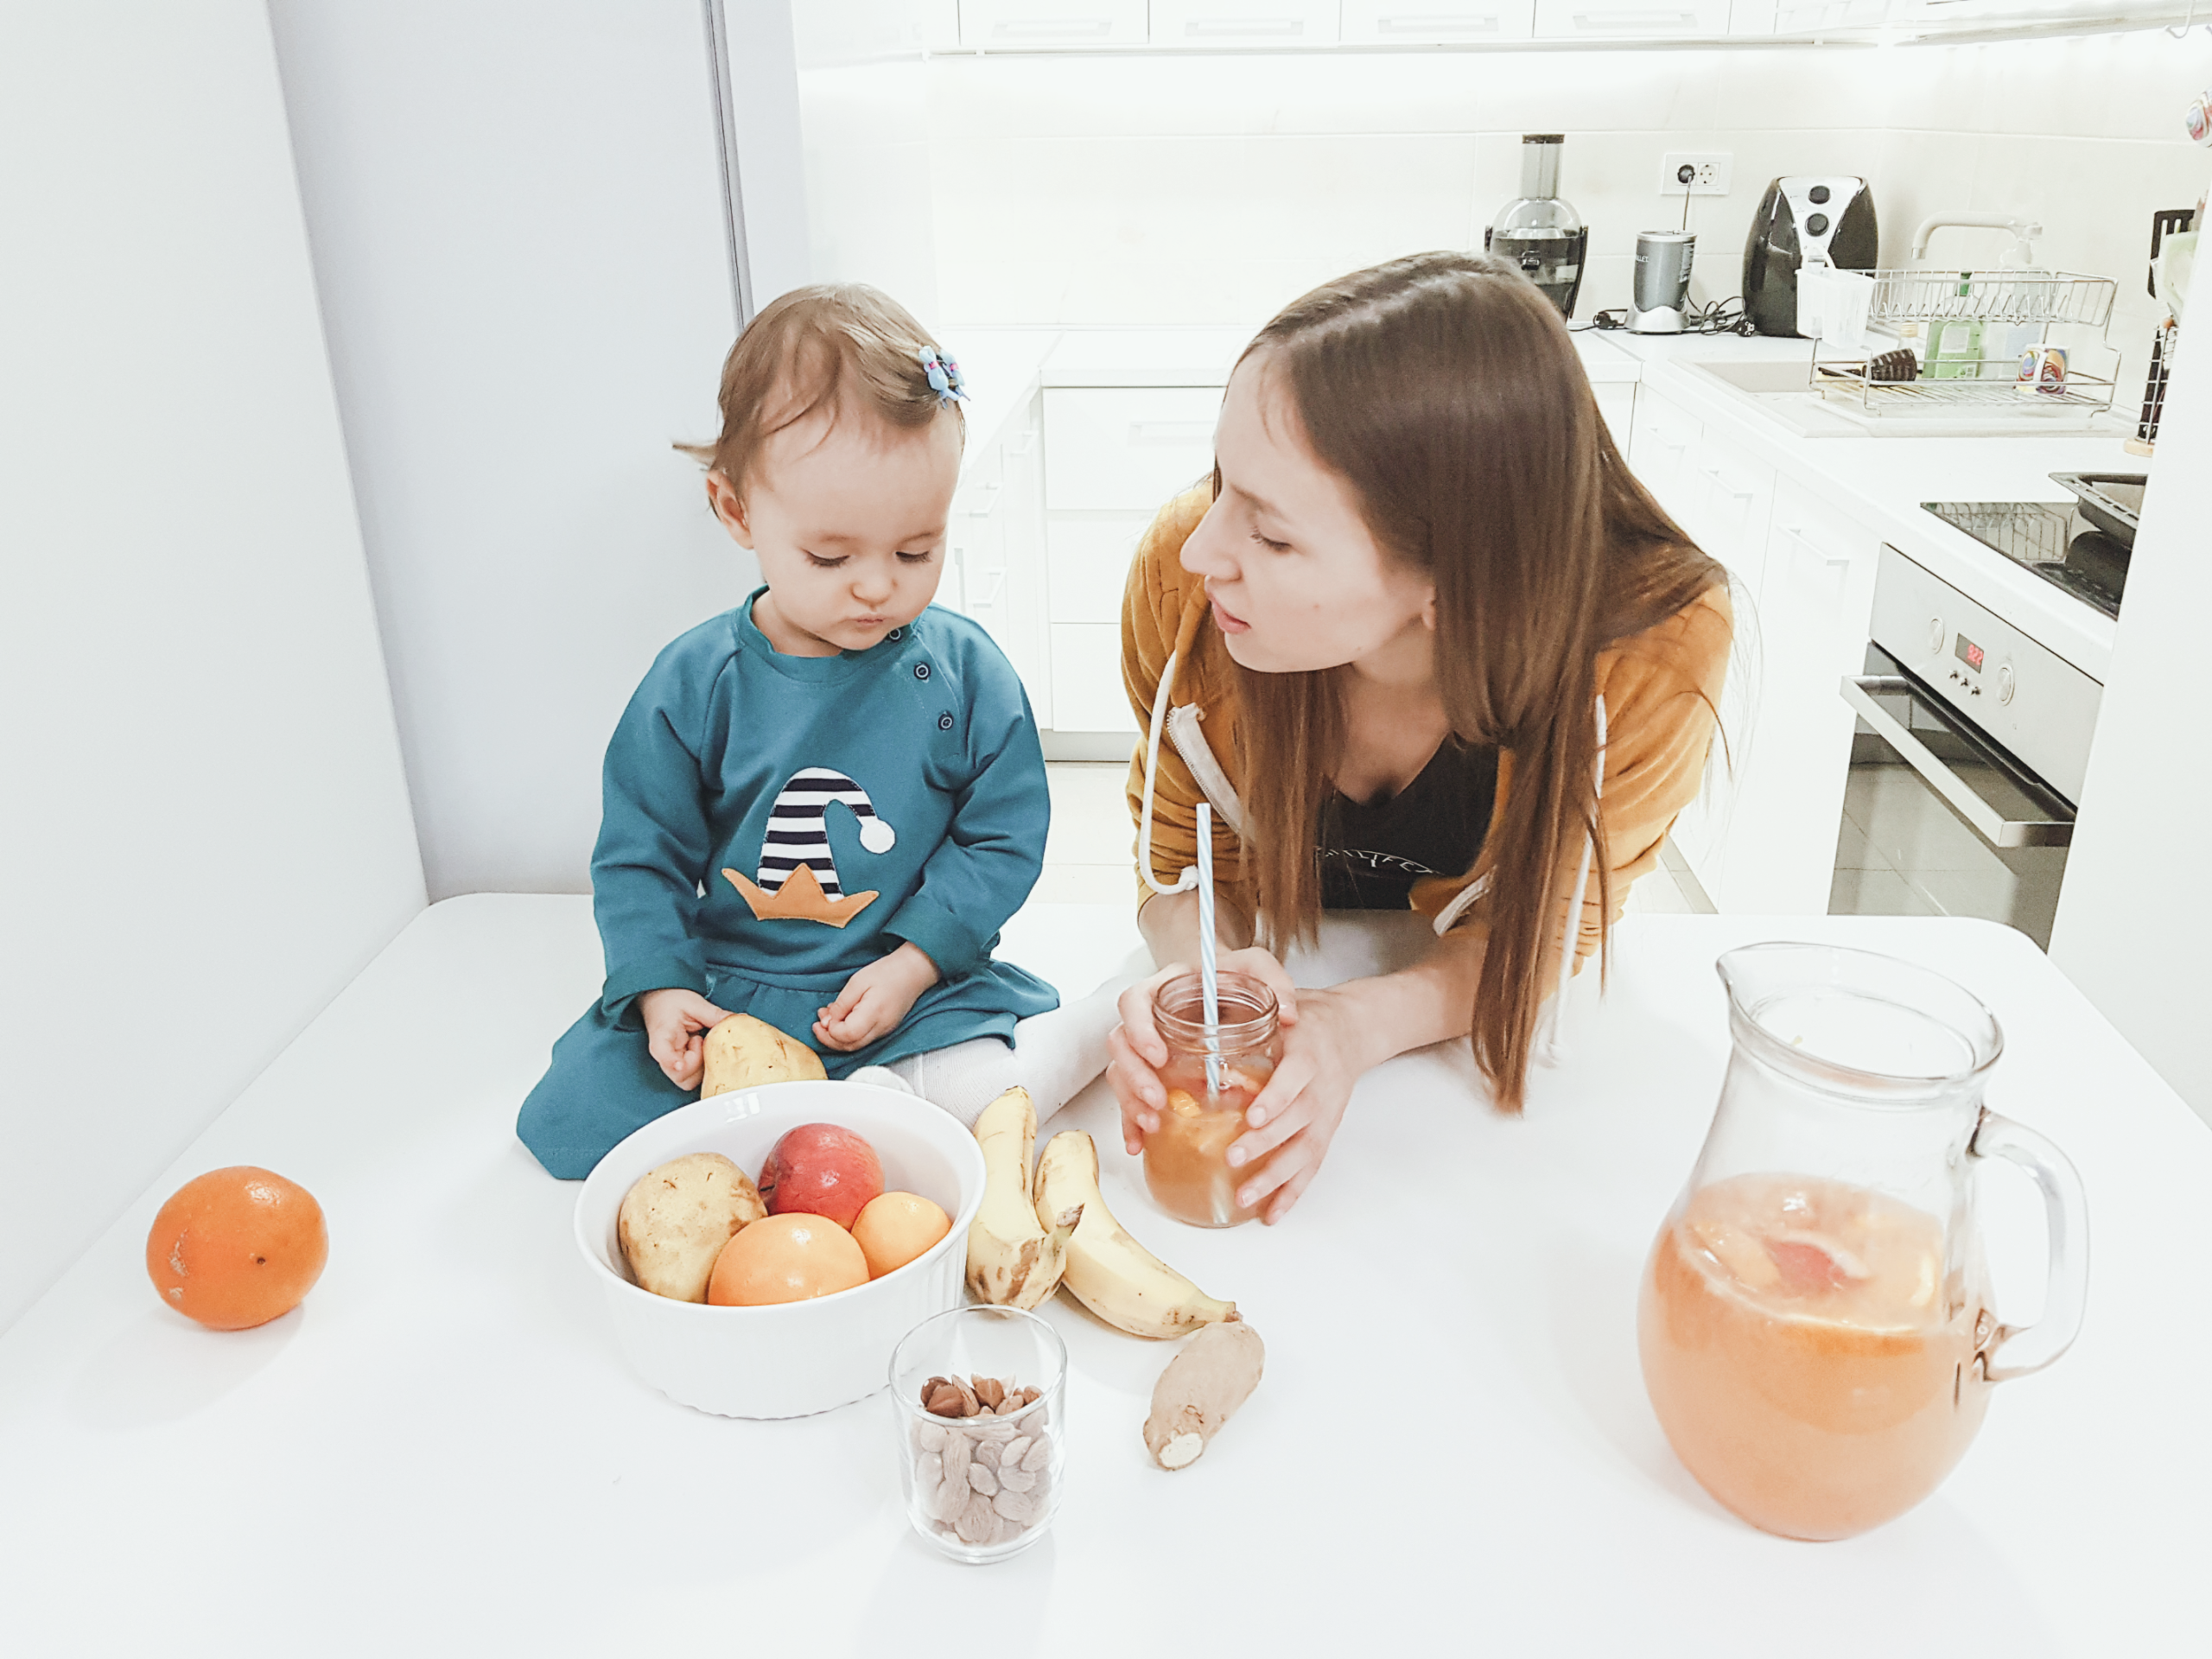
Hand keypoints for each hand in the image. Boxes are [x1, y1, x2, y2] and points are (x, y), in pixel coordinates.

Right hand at [637, 987, 731, 1090]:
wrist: (659, 1003)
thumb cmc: (671, 1003)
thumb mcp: (693, 1003)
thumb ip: (714, 1014)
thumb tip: (738, 1020)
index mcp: (661, 1037)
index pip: (662, 1054)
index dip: (672, 1062)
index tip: (680, 1064)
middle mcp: (664, 1056)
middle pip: (680, 1075)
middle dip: (699, 1063)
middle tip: (701, 1040)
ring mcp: (672, 1065)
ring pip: (689, 1081)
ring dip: (703, 1066)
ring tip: (701, 1043)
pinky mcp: (681, 1067)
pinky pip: (694, 1077)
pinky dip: (704, 1068)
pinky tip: (704, 1050)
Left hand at [814, 942, 939, 1051]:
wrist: (913, 971)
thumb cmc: (888, 972)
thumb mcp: (857, 982)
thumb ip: (841, 1004)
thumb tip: (828, 1022)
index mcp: (874, 1014)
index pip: (847, 1035)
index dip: (830, 1031)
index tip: (822, 1018)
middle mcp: (881, 1027)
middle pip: (849, 1046)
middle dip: (829, 1038)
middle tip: (817, 1024)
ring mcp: (884, 1030)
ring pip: (855, 1045)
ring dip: (837, 1037)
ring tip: (827, 1019)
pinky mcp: (885, 1029)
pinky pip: (863, 1038)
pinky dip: (848, 1034)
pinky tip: (842, 1020)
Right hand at [1106, 946, 1299, 1159]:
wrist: (1229, 990)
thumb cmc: (1235, 977)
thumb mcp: (1255, 968)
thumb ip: (1272, 980)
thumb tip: (1289, 1014)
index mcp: (1163, 988)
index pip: (1133, 1002)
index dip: (1139, 1029)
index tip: (1158, 1054)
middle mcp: (1147, 1017)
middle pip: (1120, 1043)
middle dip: (1135, 1075)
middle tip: (1159, 1099)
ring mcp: (1144, 1046)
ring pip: (1120, 1072)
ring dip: (1131, 1101)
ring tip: (1154, 1123)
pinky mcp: (1149, 1071)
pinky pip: (1129, 1096)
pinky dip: (1130, 1121)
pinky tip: (1139, 1142)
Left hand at [1224, 988, 1370, 1223]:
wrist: (1350, 1030)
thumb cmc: (1304, 1021)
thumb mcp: (1278, 1010)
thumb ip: (1245, 1024)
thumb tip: (1194, 1038)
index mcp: (1307, 1053)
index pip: (1295, 1076)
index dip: (1276, 1098)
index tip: (1252, 1116)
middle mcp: (1321, 1086)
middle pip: (1298, 1120)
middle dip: (1266, 1142)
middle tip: (1233, 1156)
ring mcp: (1326, 1113)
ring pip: (1305, 1150)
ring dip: (1275, 1177)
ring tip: (1245, 1197)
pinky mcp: (1327, 1132)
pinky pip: (1312, 1167)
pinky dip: (1293, 1193)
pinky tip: (1272, 1214)